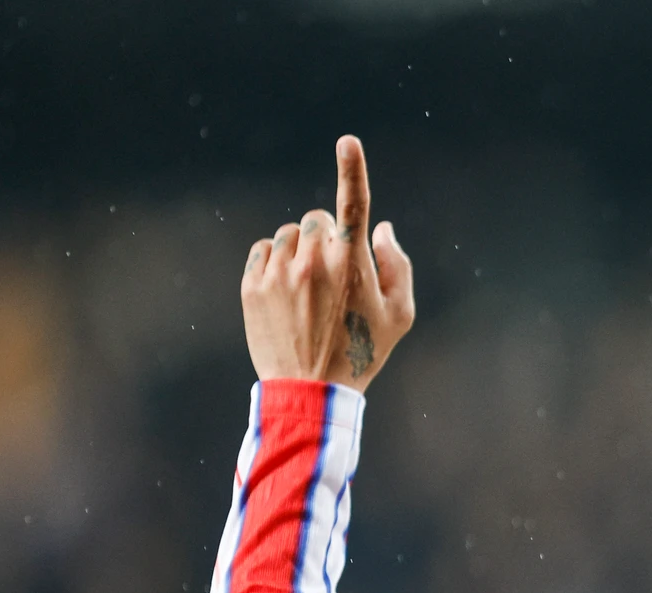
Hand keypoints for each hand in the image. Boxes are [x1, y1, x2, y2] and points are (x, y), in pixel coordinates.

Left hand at [240, 136, 414, 391]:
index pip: (354, 204)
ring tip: (308, 288)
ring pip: (288, 234)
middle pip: (316, 218)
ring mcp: (279, 272)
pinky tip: (286, 290)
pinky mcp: (252, 286)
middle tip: (333, 272)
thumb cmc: (363, 352)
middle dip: (326, 236)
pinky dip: (275, 261)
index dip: (353, 169)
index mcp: (352, 264)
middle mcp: (313, 261)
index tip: (348, 142)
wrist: (310, 390)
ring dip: (299, 249)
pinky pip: (263, 250)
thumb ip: (398, 265)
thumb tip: (382, 229)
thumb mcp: (399, 315)